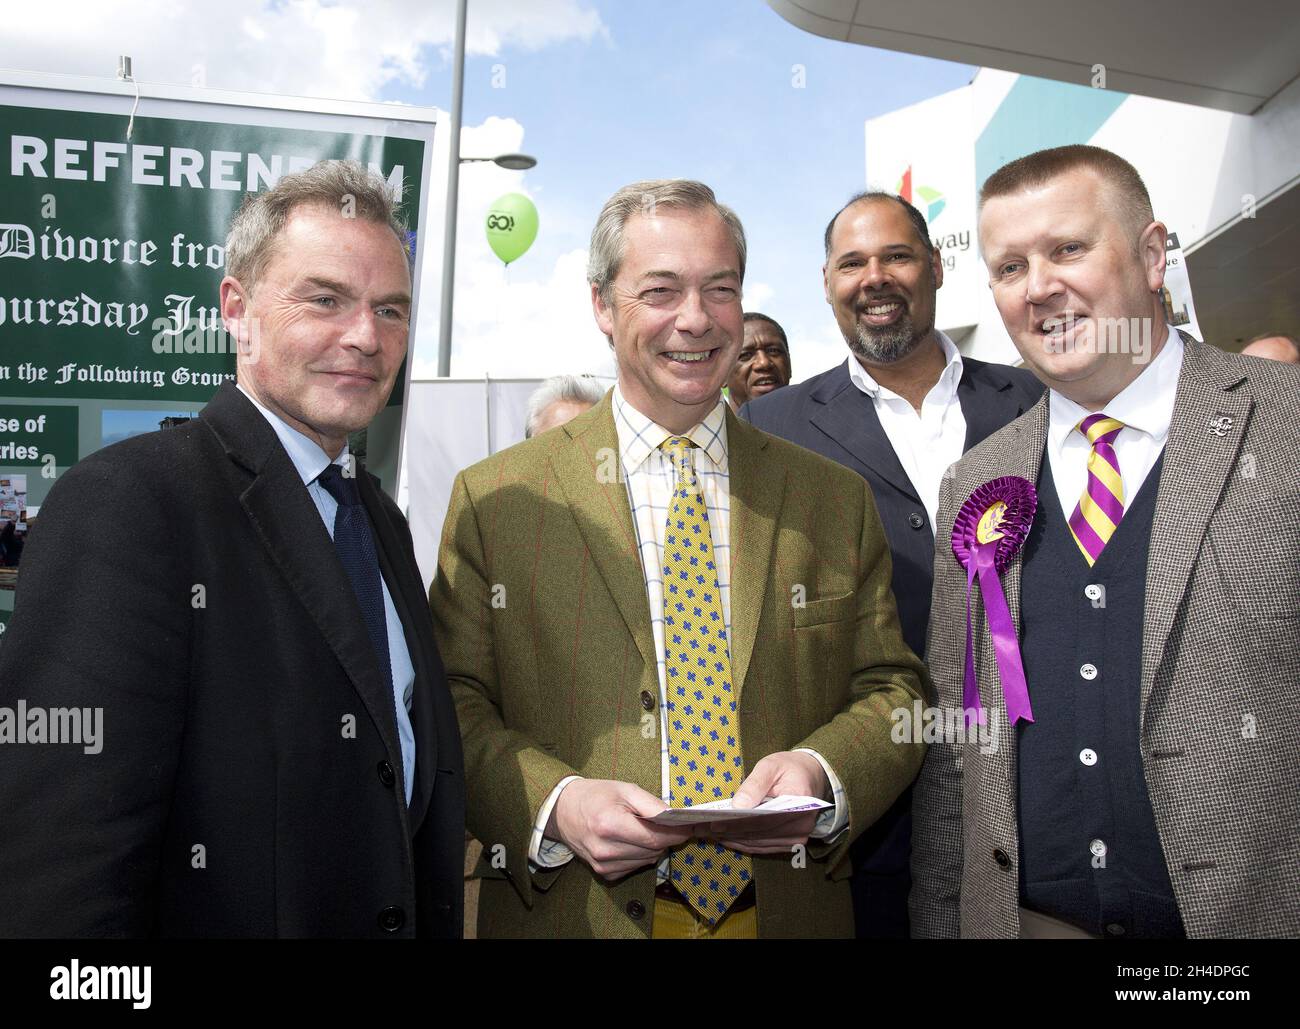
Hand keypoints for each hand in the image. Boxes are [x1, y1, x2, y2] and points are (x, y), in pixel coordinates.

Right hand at [548, 779, 692, 880]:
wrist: (563, 811)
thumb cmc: (595, 796)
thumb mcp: (625, 789)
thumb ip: (652, 804)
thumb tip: (676, 818)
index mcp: (609, 825)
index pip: (654, 838)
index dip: (676, 833)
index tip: (689, 826)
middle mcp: (605, 849)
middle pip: (653, 850)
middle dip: (665, 837)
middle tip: (665, 823)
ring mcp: (603, 865)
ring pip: (647, 860)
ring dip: (652, 846)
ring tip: (640, 828)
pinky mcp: (604, 873)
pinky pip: (635, 866)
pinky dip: (639, 854)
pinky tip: (629, 840)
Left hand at [702, 752, 828, 854]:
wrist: (811, 777)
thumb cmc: (789, 768)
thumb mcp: (771, 766)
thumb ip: (754, 784)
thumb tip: (737, 806)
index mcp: (800, 804)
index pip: (764, 820)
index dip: (737, 824)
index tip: (713, 824)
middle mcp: (801, 827)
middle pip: (759, 835)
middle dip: (728, 833)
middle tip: (701, 829)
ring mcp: (796, 839)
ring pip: (758, 845)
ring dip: (732, 840)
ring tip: (707, 833)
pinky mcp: (790, 844)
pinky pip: (762, 847)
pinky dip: (742, 842)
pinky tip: (724, 837)